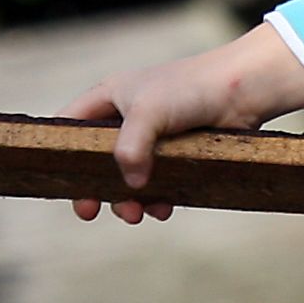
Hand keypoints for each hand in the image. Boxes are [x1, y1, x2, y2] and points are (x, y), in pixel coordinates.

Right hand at [67, 23, 303, 222]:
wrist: (244, 90)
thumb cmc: (192, 88)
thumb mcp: (150, 112)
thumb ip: (130, 147)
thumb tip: (130, 186)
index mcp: (109, 98)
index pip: (68, 127)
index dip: (59, 156)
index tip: (61, 185)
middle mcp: (127, 118)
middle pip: (96, 161)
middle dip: (96, 188)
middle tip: (92, 212)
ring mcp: (153, 138)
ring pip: (128, 178)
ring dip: (129, 200)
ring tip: (138, 214)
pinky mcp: (178, 155)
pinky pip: (159, 184)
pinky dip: (157, 199)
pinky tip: (165, 208)